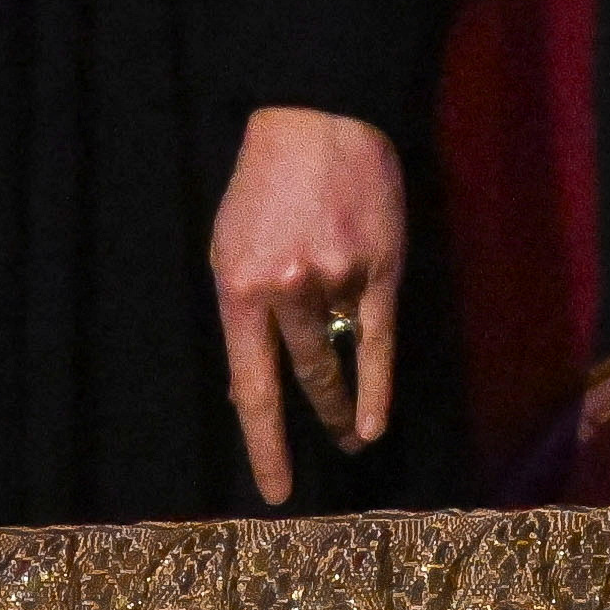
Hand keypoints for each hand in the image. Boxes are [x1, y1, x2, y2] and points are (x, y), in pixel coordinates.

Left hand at [207, 104, 404, 507]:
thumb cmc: (263, 186)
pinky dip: (377, 388)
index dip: (264, 445)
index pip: (251, 387)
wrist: (318, 120)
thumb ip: (240, 315)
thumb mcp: (228, 247)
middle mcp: (288, 290)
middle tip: (315, 453)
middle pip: (301, 380)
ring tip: (344, 434)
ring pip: (338, 362)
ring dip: (339, 406)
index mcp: (239, 287)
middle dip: (308, 423)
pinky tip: (373, 424)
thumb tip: (249, 387)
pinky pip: (380, 343)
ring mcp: (336, 281)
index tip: (275, 489)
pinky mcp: (380, 270)